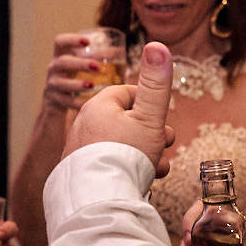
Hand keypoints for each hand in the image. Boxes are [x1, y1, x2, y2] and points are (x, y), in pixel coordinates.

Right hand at [42, 32, 102, 111]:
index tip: (87, 42)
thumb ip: (96, 57)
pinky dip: (76, 102)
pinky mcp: (55, 99)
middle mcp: (54, 68)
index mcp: (60, 54)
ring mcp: (52, 84)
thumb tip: (120, 51)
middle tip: (97, 66)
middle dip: (80, 63)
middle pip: (63, 62)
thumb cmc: (74, 75)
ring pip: (61, 83)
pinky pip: (65, 101)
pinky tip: (88, 103)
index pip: (60, 41)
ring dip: (77, 84)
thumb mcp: (81, 64)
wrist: (56, 100)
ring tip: (91, 86)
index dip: (71, 39)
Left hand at [62, 42, 175, 175]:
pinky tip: (139, 182)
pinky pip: (108, 165)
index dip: (150, 106)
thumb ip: (156, 84)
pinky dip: (126, 170)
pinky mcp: (80, 173)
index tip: (164, 120)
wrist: (99, 201)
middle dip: (151, 135)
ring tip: (158, 169)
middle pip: (126, 122)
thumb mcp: (149, 118)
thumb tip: (157, 45)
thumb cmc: (126, 156)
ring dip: (144, 156)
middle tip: (166, 145)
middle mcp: (83, 124)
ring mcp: (80, 150)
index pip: (128, 93)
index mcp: (98, 106)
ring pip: (120, 146)